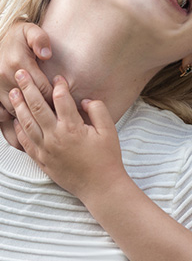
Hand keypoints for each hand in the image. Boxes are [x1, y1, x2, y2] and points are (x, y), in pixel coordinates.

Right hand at [0, 22, 52, 119]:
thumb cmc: (17, 37)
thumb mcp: (30, 30)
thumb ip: (40, 39)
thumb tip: (46, 55)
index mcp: (18, 63)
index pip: (43, 88)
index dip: (56, 97)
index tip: (66, 102)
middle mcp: (5, 77)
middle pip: (31, 102)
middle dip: (46, 110)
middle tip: (59, 116)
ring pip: (16, 111)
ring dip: (31, 116)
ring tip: (45, 121)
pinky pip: (1, 114)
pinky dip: (13, 118)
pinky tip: (25, 119)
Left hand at [9, 70, 124, 202]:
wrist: (100, 187)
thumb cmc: (107, 158)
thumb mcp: (109, 131)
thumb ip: (98, 110)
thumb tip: (84, 100)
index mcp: (73, 128)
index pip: (61, 99)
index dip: (59, 85)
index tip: (57, 77)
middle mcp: (55, 137)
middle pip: (37, 107)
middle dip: (28, 88)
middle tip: (21, 73)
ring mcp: (46, 150)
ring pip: (27, 123)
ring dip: (19, 106)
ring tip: (13, 92)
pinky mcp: (42, 161)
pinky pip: (25, 143)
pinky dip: (18, 130)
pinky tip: (16, 120)